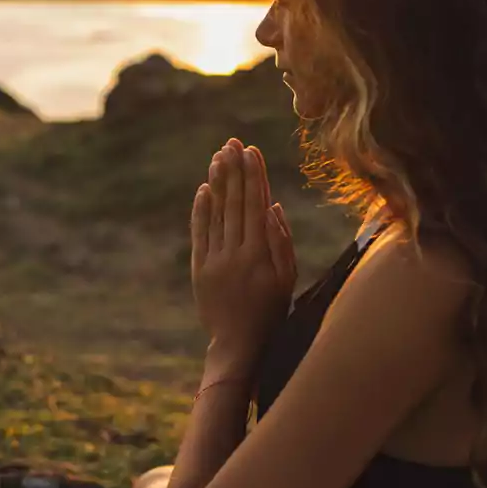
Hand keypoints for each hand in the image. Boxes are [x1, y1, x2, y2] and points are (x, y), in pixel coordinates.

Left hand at [191, 139, 296, 379]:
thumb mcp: (286, 279)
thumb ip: (280, 241)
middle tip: (232, 143)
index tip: (251, 151)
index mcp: (258, 255)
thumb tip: (271, 206)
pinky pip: (199, 233)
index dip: (253, 176)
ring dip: (217, 183)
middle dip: (233, 171)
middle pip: (234, 203)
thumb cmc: (270, 312)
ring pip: (215, 214)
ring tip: (218, 157)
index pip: (255, 205)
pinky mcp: (199, 269)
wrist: (238, 344)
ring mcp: (213, 260)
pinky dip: (201, 210)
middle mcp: (234, 254)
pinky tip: (203, 189)